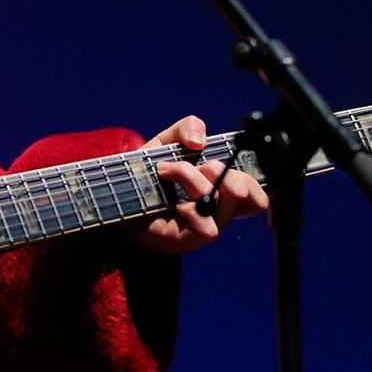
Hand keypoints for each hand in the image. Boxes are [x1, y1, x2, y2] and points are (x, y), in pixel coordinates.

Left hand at [120, 115, 268, 253]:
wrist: (112, 195)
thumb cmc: (143, 173)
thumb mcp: (167, 142)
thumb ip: (187, 128)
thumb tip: (199, 141)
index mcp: (220, 195)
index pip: (259, 196)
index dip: (251, 178)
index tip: (219, 161)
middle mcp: (216, 215)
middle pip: (250, 198)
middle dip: (222, 170)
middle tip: (195, 165)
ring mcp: (201, 231)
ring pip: (221, 205)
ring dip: (194, 180)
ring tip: (169, 171)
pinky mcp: (184, 242)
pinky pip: (206, 228)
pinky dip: (191, 207)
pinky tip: (173, 202)